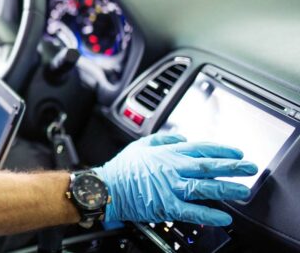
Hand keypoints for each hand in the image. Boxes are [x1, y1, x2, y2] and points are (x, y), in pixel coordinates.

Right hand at [94, 133, 256, 225]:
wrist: (107, 187)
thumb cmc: (122, 168)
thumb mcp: (140, 145)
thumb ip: (163, 140)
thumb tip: (181, 138)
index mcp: (167, 153)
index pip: (200, 148)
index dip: (221, 150)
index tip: (236, 153)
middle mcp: (171, 168)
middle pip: (207, 166)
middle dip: (231, 167)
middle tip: (249, 168)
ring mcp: (170, 187)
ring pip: (203, 186)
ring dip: (225, 189)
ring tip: (243, 191)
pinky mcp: (165, 205)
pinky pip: (191, 210)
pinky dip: (208, 214)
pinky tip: (222, 217)